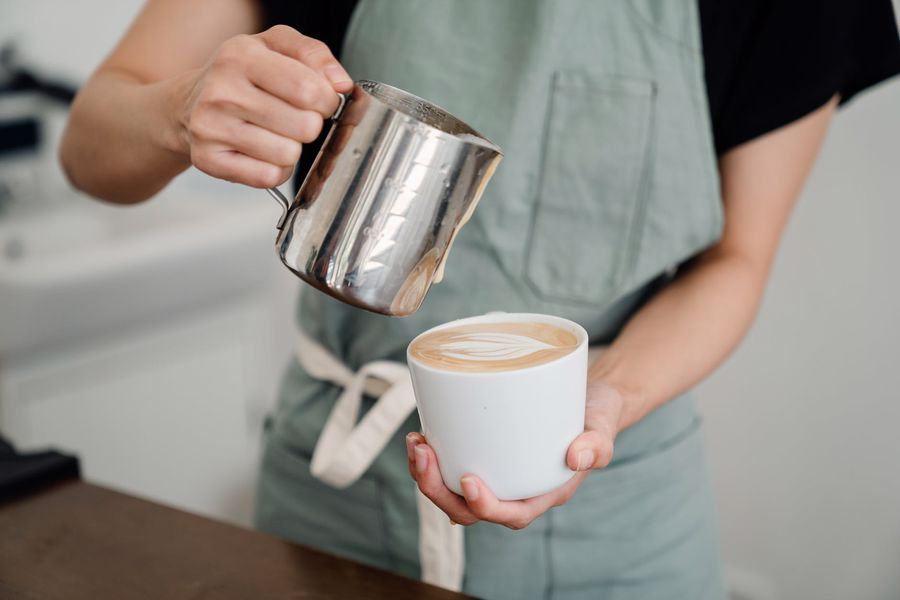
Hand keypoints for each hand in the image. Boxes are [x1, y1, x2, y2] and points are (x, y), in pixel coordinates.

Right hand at [176, 25, 351, 187]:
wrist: (189, 102)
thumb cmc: (241, 75)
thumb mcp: (275, 46)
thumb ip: (313, 54)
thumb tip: (341, 84)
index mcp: (240, 56)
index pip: (309, 90)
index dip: (327, 100)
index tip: (321, 100)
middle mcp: (221, 91)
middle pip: (305, 126)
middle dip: (311, 125)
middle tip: (295, 118)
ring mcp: (211, 128)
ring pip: (288, 155)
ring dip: (293, 149)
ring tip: (276, 133)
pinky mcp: (208, 159)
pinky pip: (268, 177)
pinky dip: (276, 169)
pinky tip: (263, 153)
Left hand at [406, 380, 625, 528]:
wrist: (589, 400)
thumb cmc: (596, 417)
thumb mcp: (602, 427)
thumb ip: (596, 444)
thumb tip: (577, 457)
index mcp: (544, 493)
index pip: (511, 514)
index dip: (485, 506)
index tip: (467, 480)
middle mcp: (516, 490)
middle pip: (470, 510)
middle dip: (438, 490)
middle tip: (423, 455)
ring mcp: (498, 475)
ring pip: (454, 493)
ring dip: (428, 475)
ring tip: (416, 444)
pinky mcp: (485, 455)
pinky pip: (452, 468)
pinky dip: (433, 458)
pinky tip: (422, 435)